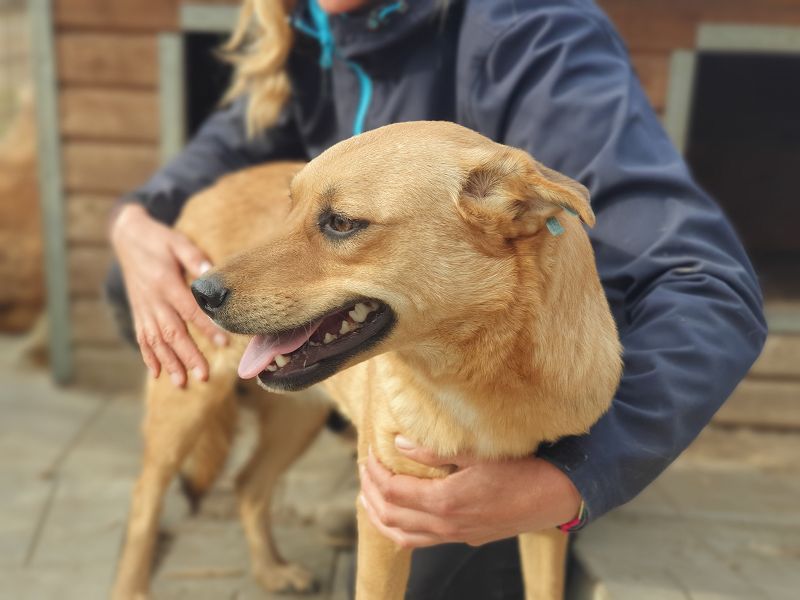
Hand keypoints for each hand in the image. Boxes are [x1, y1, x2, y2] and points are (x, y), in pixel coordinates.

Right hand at [110, 204, 227, 385]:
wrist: (127, 237)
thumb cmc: (159, 239)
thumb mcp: (178, 241)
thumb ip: (195, 257)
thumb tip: (212, 273)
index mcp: (166, 283)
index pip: (190, 310)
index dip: (206, 328)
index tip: (224, 344)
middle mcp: (153, 300)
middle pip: (172, 333)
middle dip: (188, 356)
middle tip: (204, 376)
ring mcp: (143, 308)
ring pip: (156, 341)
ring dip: (169, 363)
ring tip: (182, 383)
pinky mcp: (137, 311)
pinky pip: (142, 337)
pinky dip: (148, 356)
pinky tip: (156, 373)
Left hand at [358, 436, 580, 548]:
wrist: (556, 495)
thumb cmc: (521, 467)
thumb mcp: (477, 451)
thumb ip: (434, 451)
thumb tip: (398, 442)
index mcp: (446, 502)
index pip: (393, 493)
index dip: (374, 474)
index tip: (367, 454)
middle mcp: (447, 525)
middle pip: (391, 517)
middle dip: (370, 493)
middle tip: (363, 470)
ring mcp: (456, 536)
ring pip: (403, 537)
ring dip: (380, 516)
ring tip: (370, 495)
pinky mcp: (466, 537)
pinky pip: (421, 542)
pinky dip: (400, 530)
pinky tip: (399, 515)